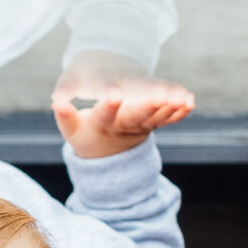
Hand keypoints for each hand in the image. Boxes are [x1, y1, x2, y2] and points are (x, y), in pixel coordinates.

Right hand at [51, 50, 193, 158]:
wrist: (107, 153)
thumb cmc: (86, 135)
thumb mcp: (71, 130)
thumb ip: (65, 117)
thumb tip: (57, 102)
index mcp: (102, 125)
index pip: (105, 114)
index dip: (109, 105)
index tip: (114, 93)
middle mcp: (123, 126)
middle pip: (137, 115)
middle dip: (149, 105)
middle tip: (161, 95)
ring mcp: (140, 126)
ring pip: (156, 117)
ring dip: (170, 107)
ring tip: (183, 97)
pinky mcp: (152, 125)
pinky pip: (167, 120)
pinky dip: (179, 112)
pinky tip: (190, 102)